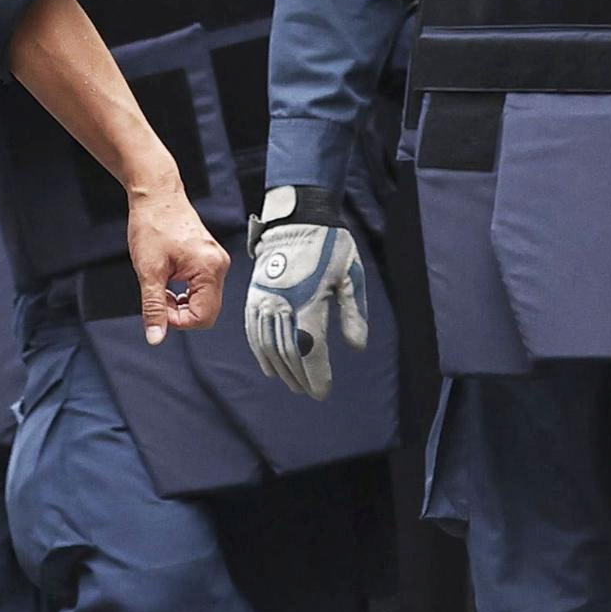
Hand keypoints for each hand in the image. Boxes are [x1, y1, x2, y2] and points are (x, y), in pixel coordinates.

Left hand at [122, 182, 229, 345]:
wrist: (156, 195)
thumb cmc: (152, 225)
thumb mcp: (148, 271)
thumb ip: (153, 307)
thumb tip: (155, 337)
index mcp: (210, 269)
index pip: (203, 317)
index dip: (177, 321)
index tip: (157, 307)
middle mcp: (219, 266)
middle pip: (206, 311)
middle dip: (179, 312)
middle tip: (157, 295)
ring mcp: (216, 261)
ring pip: (203, 300)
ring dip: (179, 301)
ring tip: (160, 284)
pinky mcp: (210, 259)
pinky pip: (201, 287)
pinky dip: (183, 291)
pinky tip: (168, 279)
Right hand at [243, 196, 368, 400]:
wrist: (296, 219)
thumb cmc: (330, 247)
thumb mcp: (351, 276)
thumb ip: (353, 312)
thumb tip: (356, 347)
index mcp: (308, 301)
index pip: (308, 349)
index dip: (315, 374)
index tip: (322, 392)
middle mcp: (282, 305)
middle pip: (287, 352)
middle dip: (299, 377)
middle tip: (309, 392)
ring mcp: (264, 301)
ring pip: (268, 345)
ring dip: (281, 368)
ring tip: (292, 384)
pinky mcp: (254, 296)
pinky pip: (254, 331)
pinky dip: (261, 352)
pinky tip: (269, 366)